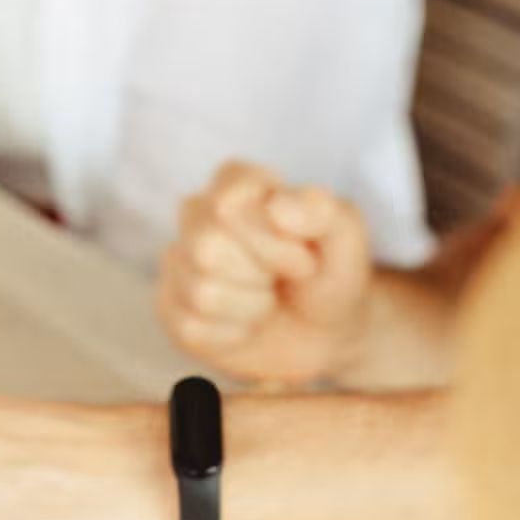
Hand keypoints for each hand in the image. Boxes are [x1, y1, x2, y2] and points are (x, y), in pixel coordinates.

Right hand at [158, 162, 372, 384]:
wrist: (326, 332)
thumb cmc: (331, 275)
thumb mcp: (347, 238)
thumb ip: (323, 211)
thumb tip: (277, 207)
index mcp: (237, 184)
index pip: (228, 203)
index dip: (271, 242)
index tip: (302, 259)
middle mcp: (198, 216)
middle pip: (206, 247)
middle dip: (259, 277)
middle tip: (280, 281)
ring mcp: (180, 264)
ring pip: (201, 292)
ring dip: (249, 308)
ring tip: (265, 301)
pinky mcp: (173, 310)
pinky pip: (191, 329)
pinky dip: (232, 336)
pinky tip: (247, 326)